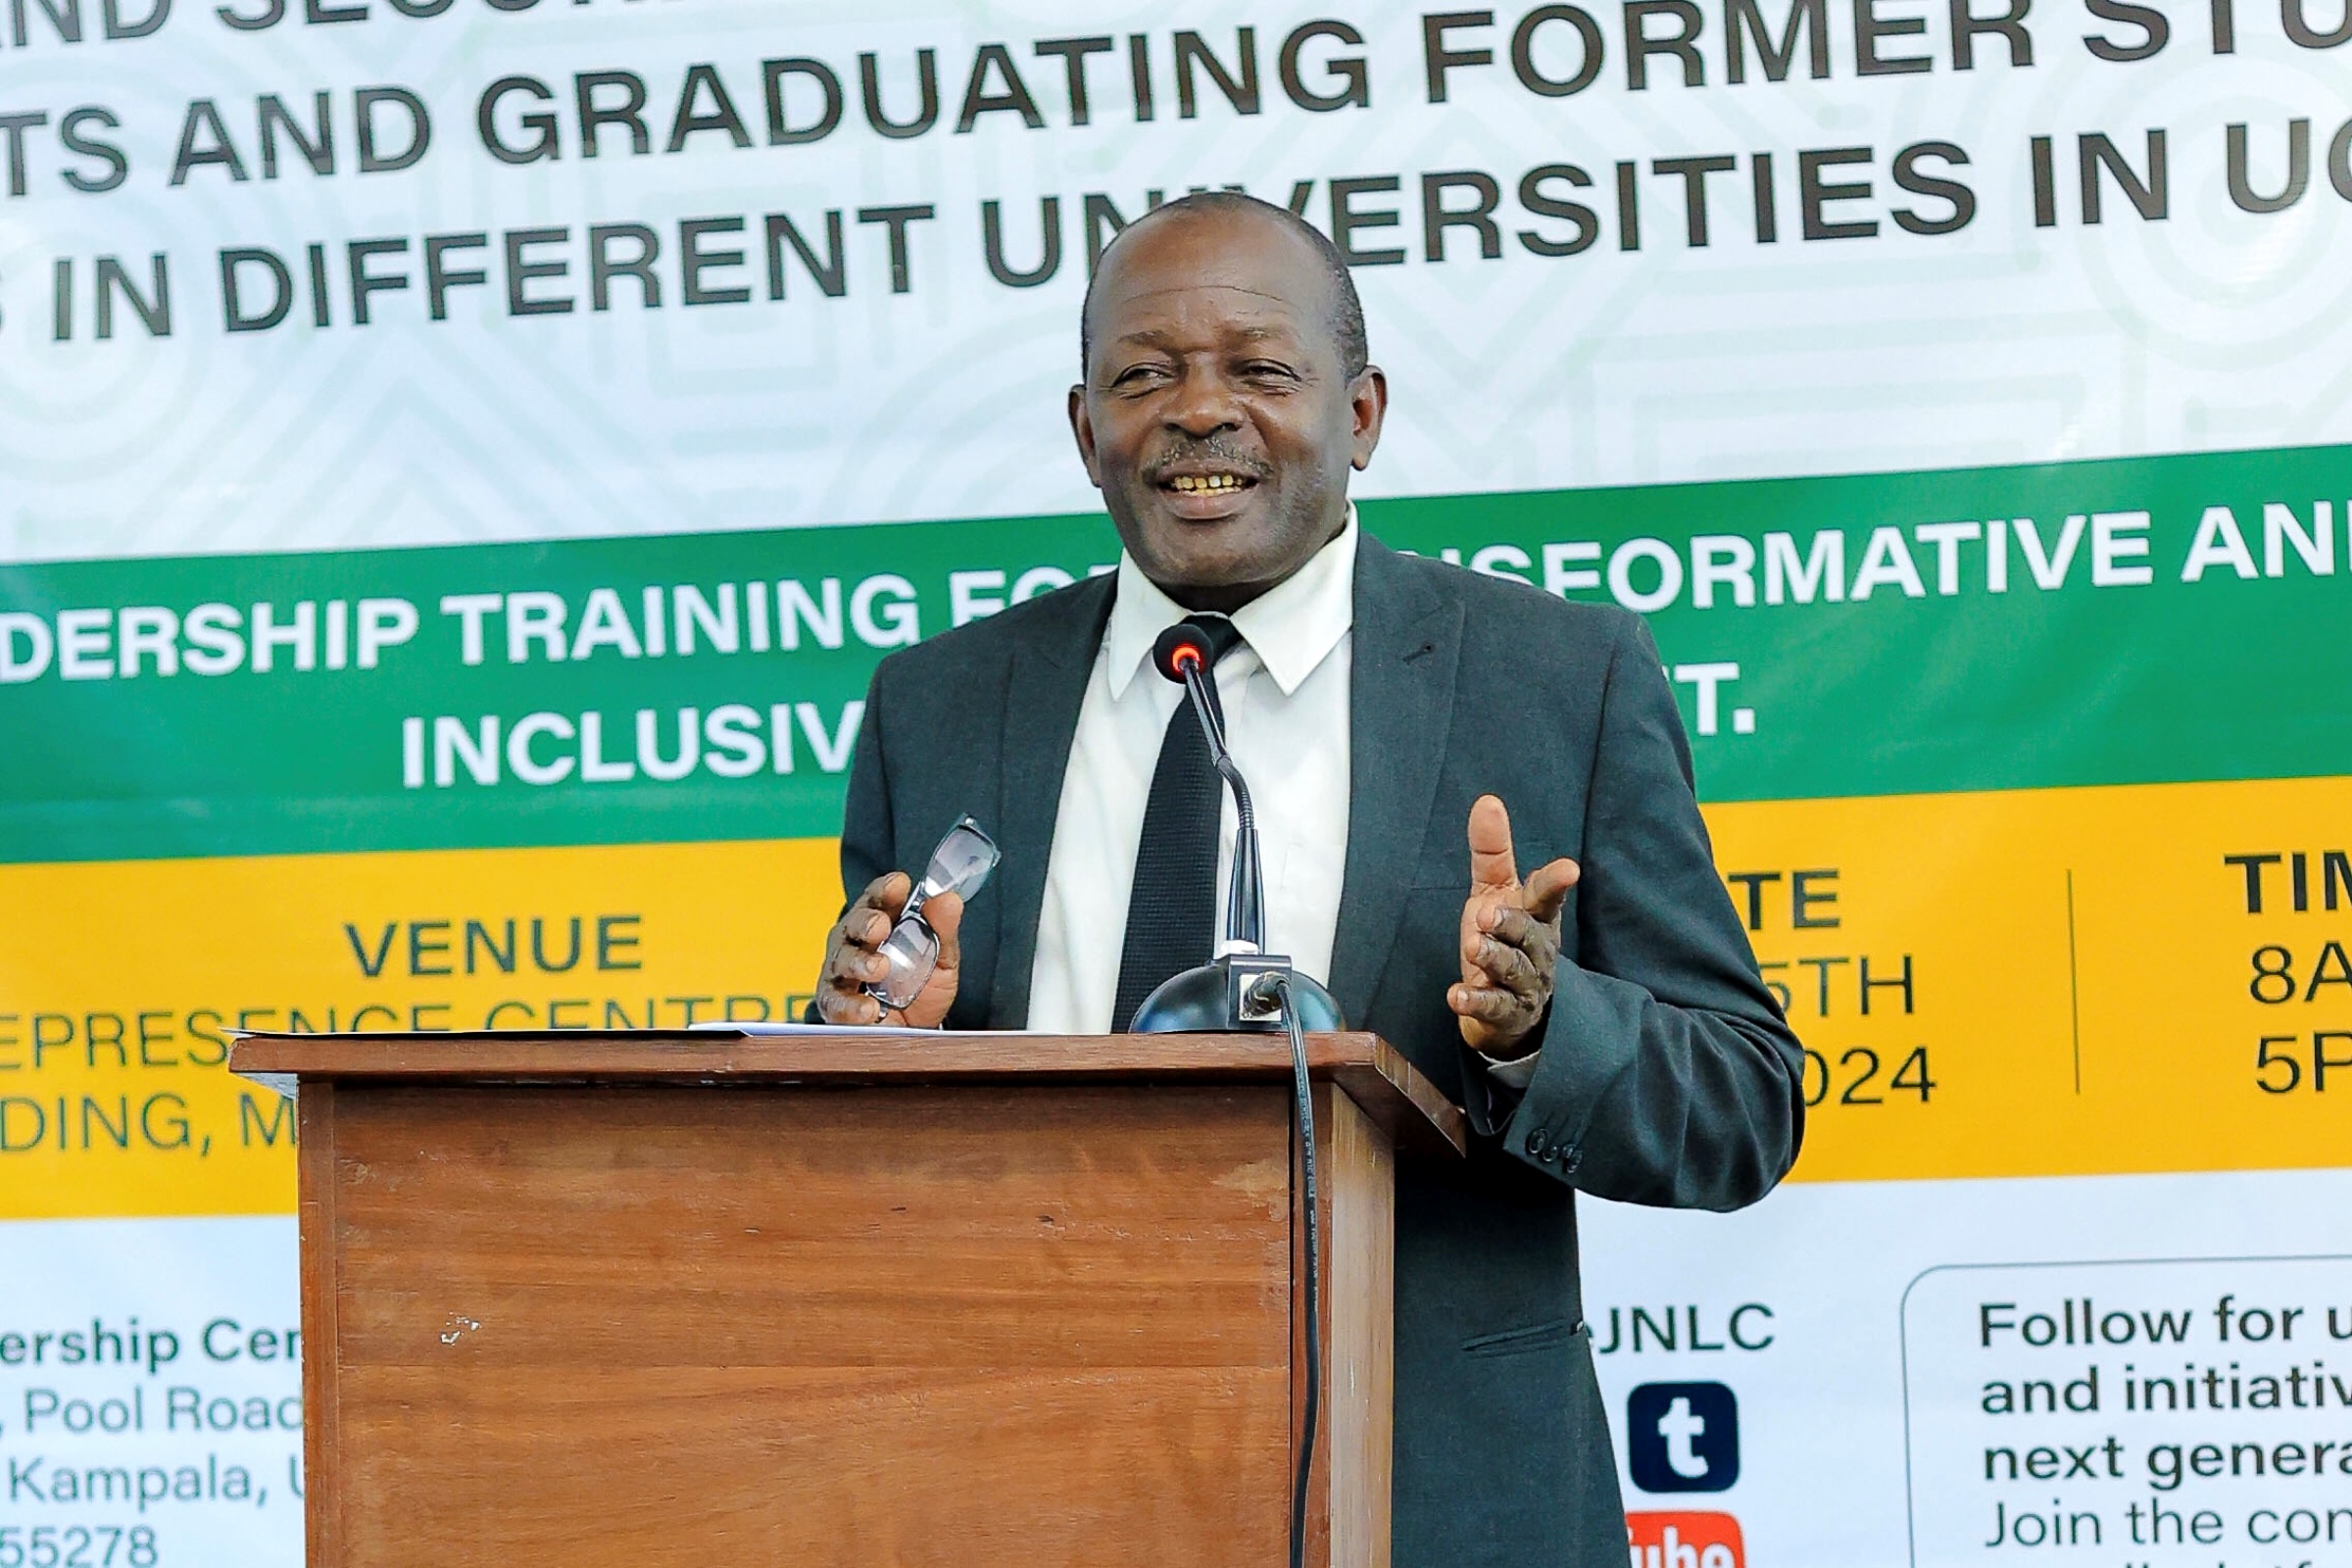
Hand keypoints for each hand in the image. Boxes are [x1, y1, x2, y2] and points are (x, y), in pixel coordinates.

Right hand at [815, 873, 964, 1027]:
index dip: (885, 890)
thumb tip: (949, 899)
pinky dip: (851, 1006)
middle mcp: (856, 942)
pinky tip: (868, 1009)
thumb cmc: (921, 987)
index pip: (878, 898)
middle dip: (866, 923)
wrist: (915, 1032)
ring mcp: (841, 973)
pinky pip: (836, 1003)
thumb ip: (944, 929)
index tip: (898, 884)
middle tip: (880, 927)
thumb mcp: (942, 958)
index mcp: (881, 922)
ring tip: (877, 968)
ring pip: (842, 961)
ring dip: (858, 963)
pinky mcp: (835, 1005)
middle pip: (854, 925)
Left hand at [1449, 794, 1578, 1059]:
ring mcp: (1525, 985)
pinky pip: (1493, 1007)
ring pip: (1514, 970)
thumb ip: (1492, 852)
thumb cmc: (1503, 939)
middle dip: (1511, 923)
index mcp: (1537, 916)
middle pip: (1529, 934)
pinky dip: (1475, 1001)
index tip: (1569, 869)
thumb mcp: (1495, 892)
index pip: (1548, 896)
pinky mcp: (1506, 1013)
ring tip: (1471, 947)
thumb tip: (1488, 801)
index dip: (1556, 882)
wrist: (1508, 1009)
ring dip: (1493, 958)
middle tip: (1486, 914)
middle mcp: (1538, 950)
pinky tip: (1455, 995)